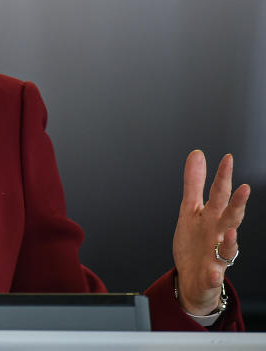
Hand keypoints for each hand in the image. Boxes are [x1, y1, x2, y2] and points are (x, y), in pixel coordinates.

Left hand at [172, 151, 249, 314]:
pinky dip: (214, 275)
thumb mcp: (190, 209)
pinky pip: (213, 276)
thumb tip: (197, 154)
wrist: (193, 278)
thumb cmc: (195, 242)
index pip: (219, 194)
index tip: (227, 159)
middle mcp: (218, 234)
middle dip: (236, 204)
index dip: (223, 176)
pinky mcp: (210, 275)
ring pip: (228, 246)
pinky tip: (214, 272)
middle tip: (244, 188)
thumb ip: (194, 183)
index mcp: (212, 217)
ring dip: (230, 239)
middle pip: (229, 217)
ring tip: (231, 230)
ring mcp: (216, 255)